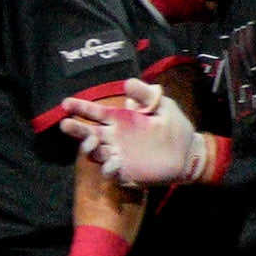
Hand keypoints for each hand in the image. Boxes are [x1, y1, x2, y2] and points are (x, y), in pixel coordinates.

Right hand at [66, 77, 218, 187]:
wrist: (189, 153)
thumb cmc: (175, 127)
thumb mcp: (163, 105)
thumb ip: (146, 95)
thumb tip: (128, 82)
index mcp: (120, 120)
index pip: (95, 114)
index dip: (80, 108)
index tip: (66, 104)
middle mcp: (114, 138)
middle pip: (87, 134)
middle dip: (75, 129)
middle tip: (66, 124)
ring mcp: (118, 156)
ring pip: (94, 153)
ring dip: (88, 148)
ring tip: (92, 143)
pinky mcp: (126, 172)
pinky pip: (110, 172)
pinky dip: (108, 168)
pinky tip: (115, 161)